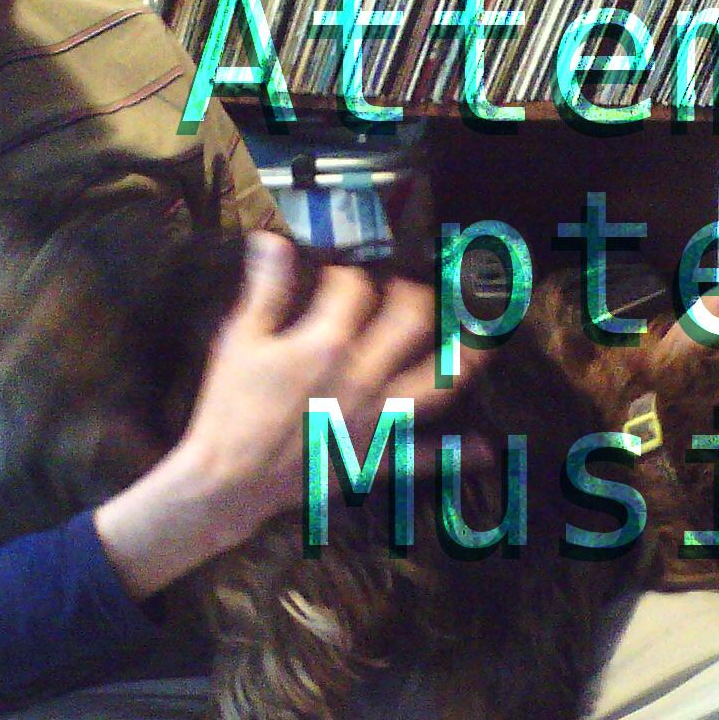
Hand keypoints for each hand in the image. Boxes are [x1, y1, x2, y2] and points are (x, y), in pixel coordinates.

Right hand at [176, 231, 483, 540]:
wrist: (230, 479)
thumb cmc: (231, 407)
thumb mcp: (240, 340)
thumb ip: (265, 288)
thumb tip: (271, 240)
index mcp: (327, 342)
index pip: (353, 289)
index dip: (349, 273)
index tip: (339, 273)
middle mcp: (363, 375)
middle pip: (411, 323)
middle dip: (417, 297)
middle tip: (412, 292)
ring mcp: (377, 417)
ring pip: (436, 383)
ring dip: (464, 360)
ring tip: (483, 342)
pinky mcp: (376, 456)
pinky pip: (424, 457)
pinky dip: (456, 455)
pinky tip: (487, 449)